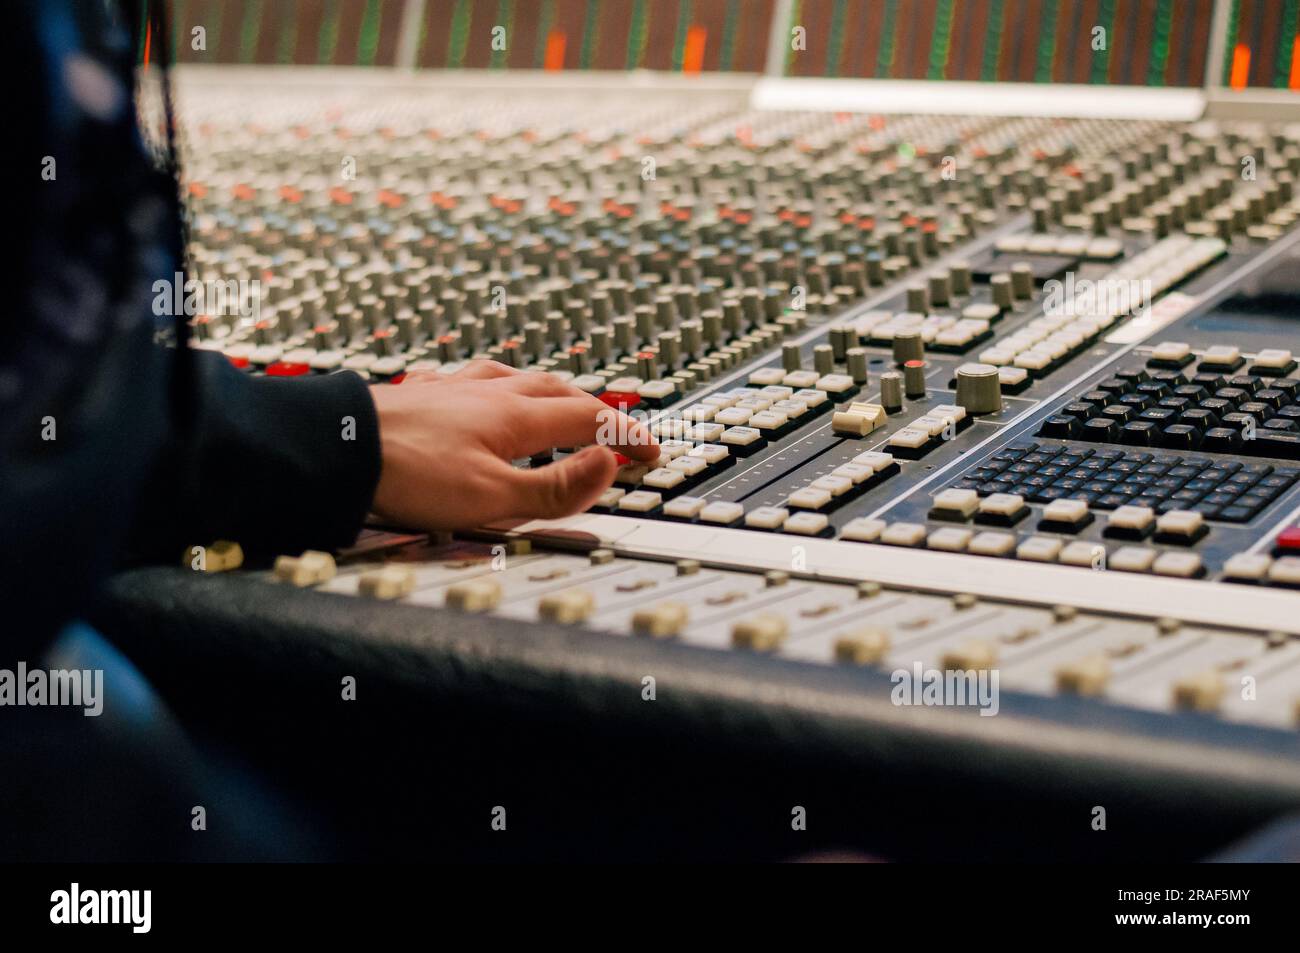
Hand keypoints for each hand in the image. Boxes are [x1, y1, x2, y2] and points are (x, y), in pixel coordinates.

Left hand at [368, 361, 658, 529]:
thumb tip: (608, 465)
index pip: (590, 419)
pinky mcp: (422, 393)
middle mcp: (490, 393)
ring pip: (517, 377)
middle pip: (559, 391)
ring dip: (550, 390)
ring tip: (558, 399)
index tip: (650, 451)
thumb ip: (555, 486)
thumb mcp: (492, 498)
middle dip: (596, 409)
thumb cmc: (408, 475)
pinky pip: (474, 378)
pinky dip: (498, 384)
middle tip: (615, 428)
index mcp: (516, 417)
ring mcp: (454, 388)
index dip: (626, 436)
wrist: (335, 447)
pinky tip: (481, 389)